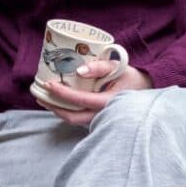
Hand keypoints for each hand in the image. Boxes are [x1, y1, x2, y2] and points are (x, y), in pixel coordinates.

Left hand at [37, 62, 153, 126]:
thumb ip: (99, 66)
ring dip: (58, 111)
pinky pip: (80, 118)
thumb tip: (79, 70)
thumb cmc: (131, 76)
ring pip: (75, 120)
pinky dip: (67, 111)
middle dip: (53, 107)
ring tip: (44, 99)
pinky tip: (58, 102)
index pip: (79, 100)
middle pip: (72, 117)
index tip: (48, 84)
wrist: (146, 89)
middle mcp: (103, 114)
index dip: (61, 94)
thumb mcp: (118, 66)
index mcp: (108, 102)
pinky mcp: (100, 118)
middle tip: (39, 95)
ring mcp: (102, 118)